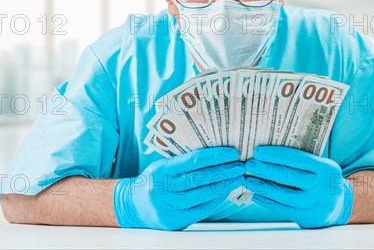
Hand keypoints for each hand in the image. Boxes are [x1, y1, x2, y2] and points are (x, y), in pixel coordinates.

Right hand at [114, 147, 243, 229]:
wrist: (134, 206)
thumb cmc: (153, 181)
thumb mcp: (163, 166)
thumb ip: (184, 162)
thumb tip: (215, 155)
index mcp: (161, 170)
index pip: (193, 160)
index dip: (215, 156)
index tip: (231, 152)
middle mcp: (163, 189)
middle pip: (200, 179)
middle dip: (224, 171)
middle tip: (240, 165)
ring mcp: (168, 207)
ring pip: (202, 195)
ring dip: (223, 186)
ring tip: (236, 178)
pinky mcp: (174, 221)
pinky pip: (201, 210)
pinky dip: (215, 200)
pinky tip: (225, 192)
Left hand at [244, 146, 352, 228]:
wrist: (341, 206)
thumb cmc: (323, 181)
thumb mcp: (321, 167)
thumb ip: (302, 160)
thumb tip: (270, 152)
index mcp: (327, 168)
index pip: (298, 158)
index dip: (276, 155)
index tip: (258, 152)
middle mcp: (324, 186)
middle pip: (290, 176)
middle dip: (267, 169)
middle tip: (250, 165)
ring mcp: (317, 204)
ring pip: (285, 195)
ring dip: (264, 187)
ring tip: (249, 180)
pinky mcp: (309, 218)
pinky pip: (284, 209)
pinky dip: (268, 202)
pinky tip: (257, 195)